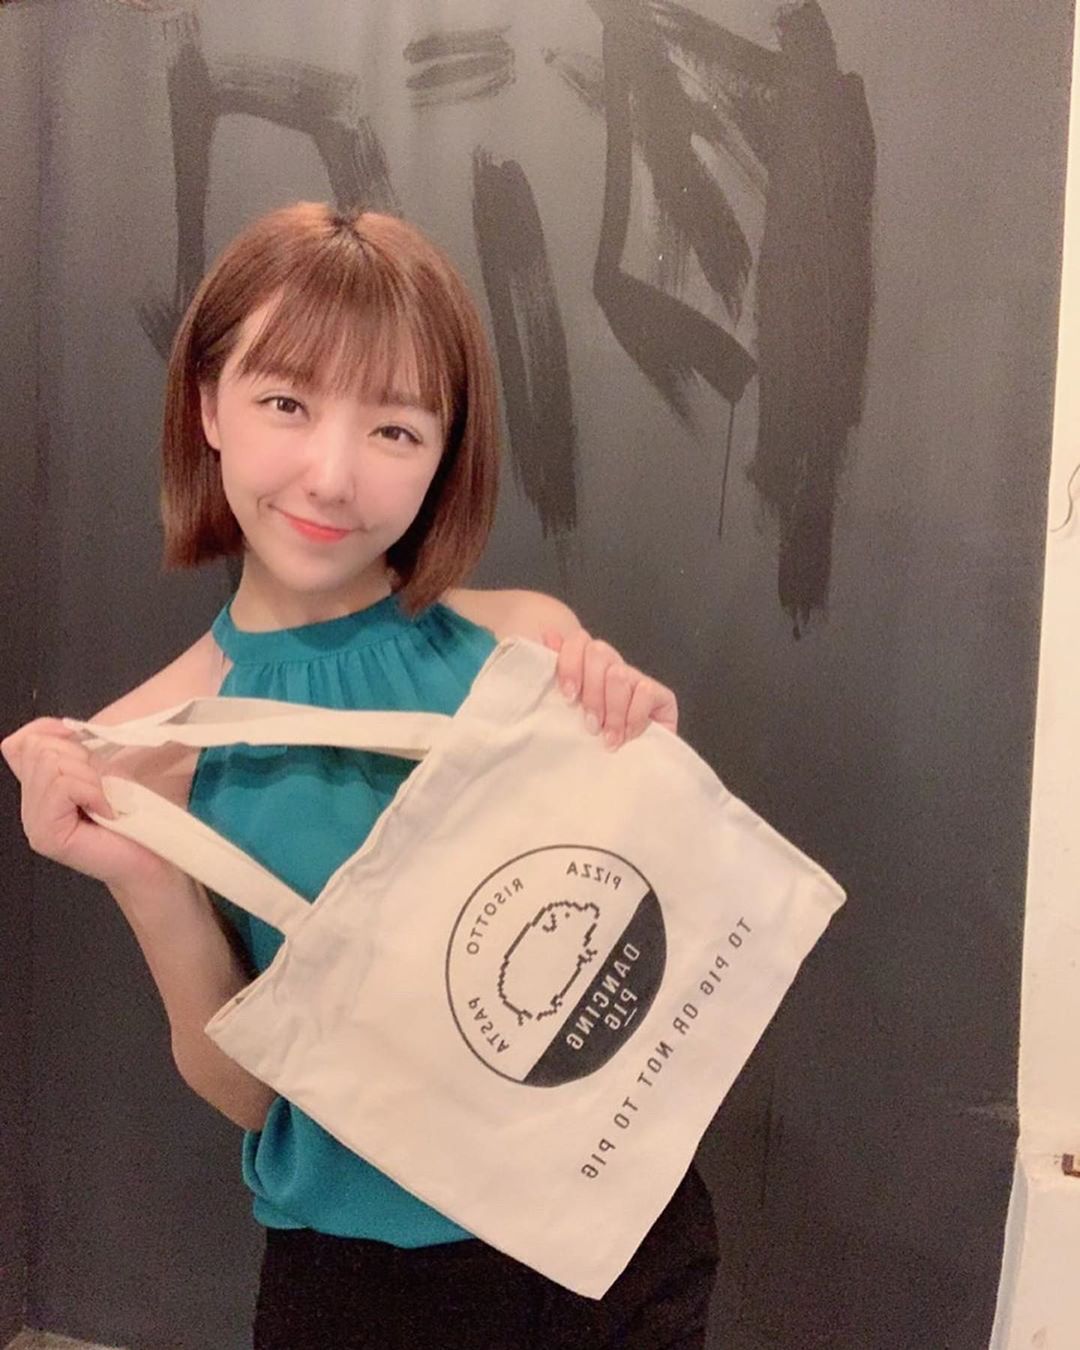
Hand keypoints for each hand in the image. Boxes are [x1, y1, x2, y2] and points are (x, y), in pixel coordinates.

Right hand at [1, 717, 176, 891]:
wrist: (154, 859)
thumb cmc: (137, 815)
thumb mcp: (105, 770)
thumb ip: (78, 750)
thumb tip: (64, 726)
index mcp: (39, 788)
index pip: (19, 743)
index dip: (48, 730)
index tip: (83, 741)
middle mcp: (29, 806)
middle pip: (37, 747)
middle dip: (79, 757)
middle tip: (103, 787)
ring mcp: (34, 823)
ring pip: (50, 764)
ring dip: (90, 776)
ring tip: (106, 801)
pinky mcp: (46, 834)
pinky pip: (62, 786)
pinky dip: (92, 791)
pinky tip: (106, 811)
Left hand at [543, 630, 678, 749]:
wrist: (627, 769)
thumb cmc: (587, 740)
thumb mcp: (562, 709)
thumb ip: (551, 674)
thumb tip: (546, 639)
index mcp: (587, 664)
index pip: (578, 641)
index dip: (571, 665)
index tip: (567, 696)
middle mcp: (612, 666)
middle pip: (599, 653)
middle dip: (591, 694)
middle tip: (589, 725)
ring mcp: (637, 679)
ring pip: (619, 674)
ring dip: (612, 712)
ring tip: (607, 738)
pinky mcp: (661, 696)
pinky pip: (645, 692)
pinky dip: (633, 717)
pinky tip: (627, 735)